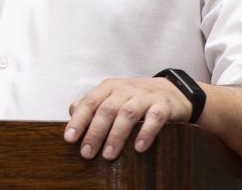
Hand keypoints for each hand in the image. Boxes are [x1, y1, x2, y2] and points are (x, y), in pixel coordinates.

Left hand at [63, 77, 194, 160]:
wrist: (171, 91)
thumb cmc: (135, 98)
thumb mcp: (112, 97)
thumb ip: (93, 104)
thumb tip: (72, 111)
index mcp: (109, 87)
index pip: (90, 102)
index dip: (79, 120)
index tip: (70, 138)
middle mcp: (125, 89)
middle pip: (107, 109)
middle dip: (95, 132)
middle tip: (87, 153)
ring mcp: (144, 97)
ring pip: (127, 113)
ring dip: (116, 135)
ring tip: (108, 155)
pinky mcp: (163, 106)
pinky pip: (154, 118)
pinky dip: (146, 132)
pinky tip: (138, 147)